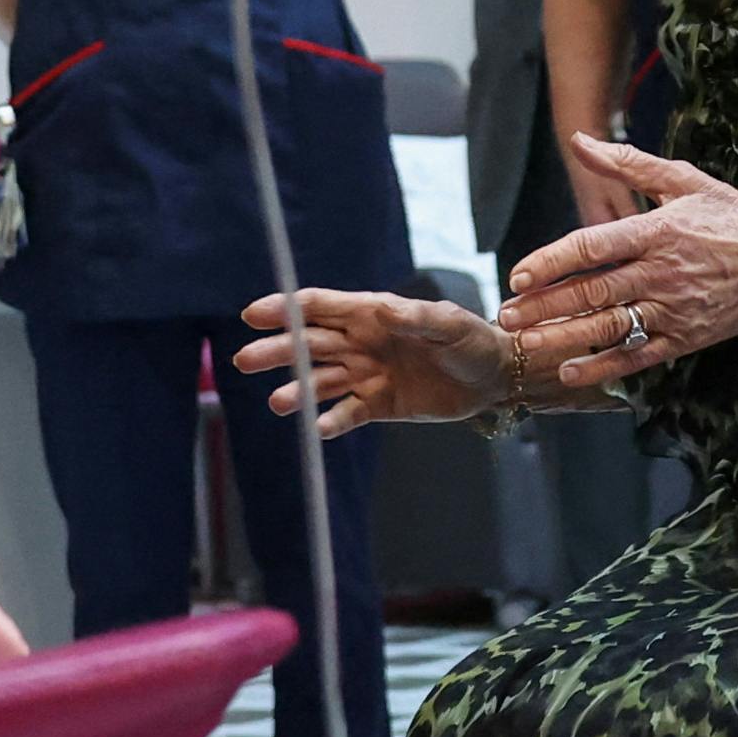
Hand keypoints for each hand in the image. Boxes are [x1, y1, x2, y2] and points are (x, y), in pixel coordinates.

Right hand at [231, 286, 517, 436]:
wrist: (493, 378)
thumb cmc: (470, 339)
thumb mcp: (448, 323)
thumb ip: (417, 318)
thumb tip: (383, 311)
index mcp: (371, 313)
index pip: (318, 307)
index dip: (285, 309)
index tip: (254, 315)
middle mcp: (360, 342)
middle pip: (309, 344)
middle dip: (277, 350)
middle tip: (244, 360)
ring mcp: (366, 374)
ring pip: (321, 380)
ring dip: (297, 389)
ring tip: (278, 403)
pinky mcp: (377, 405)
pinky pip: (347, 413)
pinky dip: (331, 421)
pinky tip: (317, 428)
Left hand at [498, 135, 737, 386]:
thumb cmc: (735, 217)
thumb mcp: (685, 180)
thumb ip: (629, 163)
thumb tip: (581, 140)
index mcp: (660, 230)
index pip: (594, 246)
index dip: (552, 261)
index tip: (519, 275)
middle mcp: (664, 272)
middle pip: (594, 291)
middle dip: (545, 306)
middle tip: (506, 315)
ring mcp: (675, 309)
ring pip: (610, 326)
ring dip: (563, 337)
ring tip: (525, 343)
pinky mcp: (685, 338)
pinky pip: (638, 355)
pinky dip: (604, 365)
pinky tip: (570, 369)